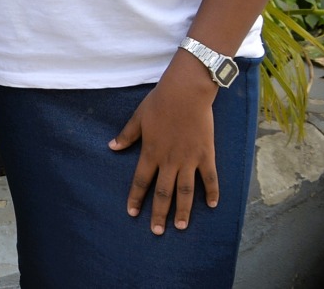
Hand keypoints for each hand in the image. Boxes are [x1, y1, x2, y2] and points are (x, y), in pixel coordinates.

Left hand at [109, 53, 221, 233]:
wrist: (186, 92)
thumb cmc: (159, 102)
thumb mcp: (138, 118)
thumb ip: (127, 135)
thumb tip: (112, 147)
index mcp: (150, 152)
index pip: (141, 181)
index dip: (136, 198)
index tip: (133, 213)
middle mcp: (169, 160)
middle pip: (163, 192)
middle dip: (159, 213)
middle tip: (157, 231)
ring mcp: (189, 159)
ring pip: (185, 191)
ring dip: (183, 211)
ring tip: (180, 227)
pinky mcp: (206, 155)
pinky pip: (210, 178)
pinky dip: (211, 192)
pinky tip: (212, 206)